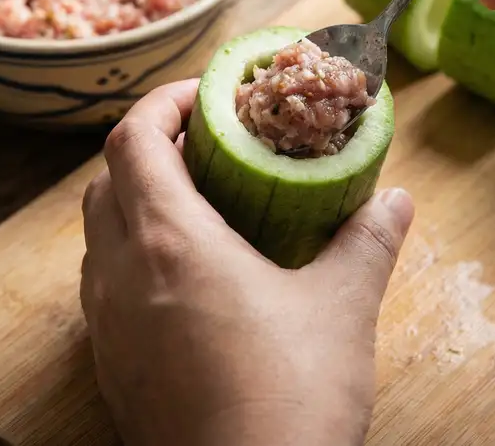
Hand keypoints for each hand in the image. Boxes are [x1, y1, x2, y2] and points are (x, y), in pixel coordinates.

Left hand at [79, 79, 414, 445]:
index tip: (206, 98)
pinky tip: (188, 282)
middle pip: (108, 180)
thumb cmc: (292, 396)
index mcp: (170, 242)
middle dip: (151, 150)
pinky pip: (104, 287)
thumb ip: (368, 241)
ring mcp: (107, 326)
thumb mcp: (342, 308)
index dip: (162, 103)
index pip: (133, 138)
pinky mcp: (110, 368)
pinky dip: (133, 258)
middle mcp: (121, 275)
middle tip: (209, 150)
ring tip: (199, 210)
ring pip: (99, 235)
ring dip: (137, 204)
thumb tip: (395, 199)